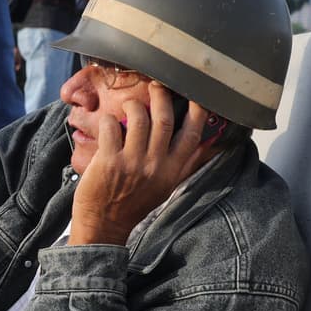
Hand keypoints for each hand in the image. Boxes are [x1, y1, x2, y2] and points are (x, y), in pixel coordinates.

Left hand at [69, 82, 213, 245]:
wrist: (104, 225)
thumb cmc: (134, 203)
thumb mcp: (165, 186)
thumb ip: (183, 163)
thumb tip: (206, 142)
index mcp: (171, 170)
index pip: (192, 134)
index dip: (197, 111)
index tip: (194, 94)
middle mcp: (155, 165)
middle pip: (164, 118)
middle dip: (161, 95)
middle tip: (156, 86)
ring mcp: (131, 162)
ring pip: (138, 117)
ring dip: (134, 104)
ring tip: (131, 105)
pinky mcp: (108, 160)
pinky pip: (111, 126)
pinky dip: (108, 118)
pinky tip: (108, 122)